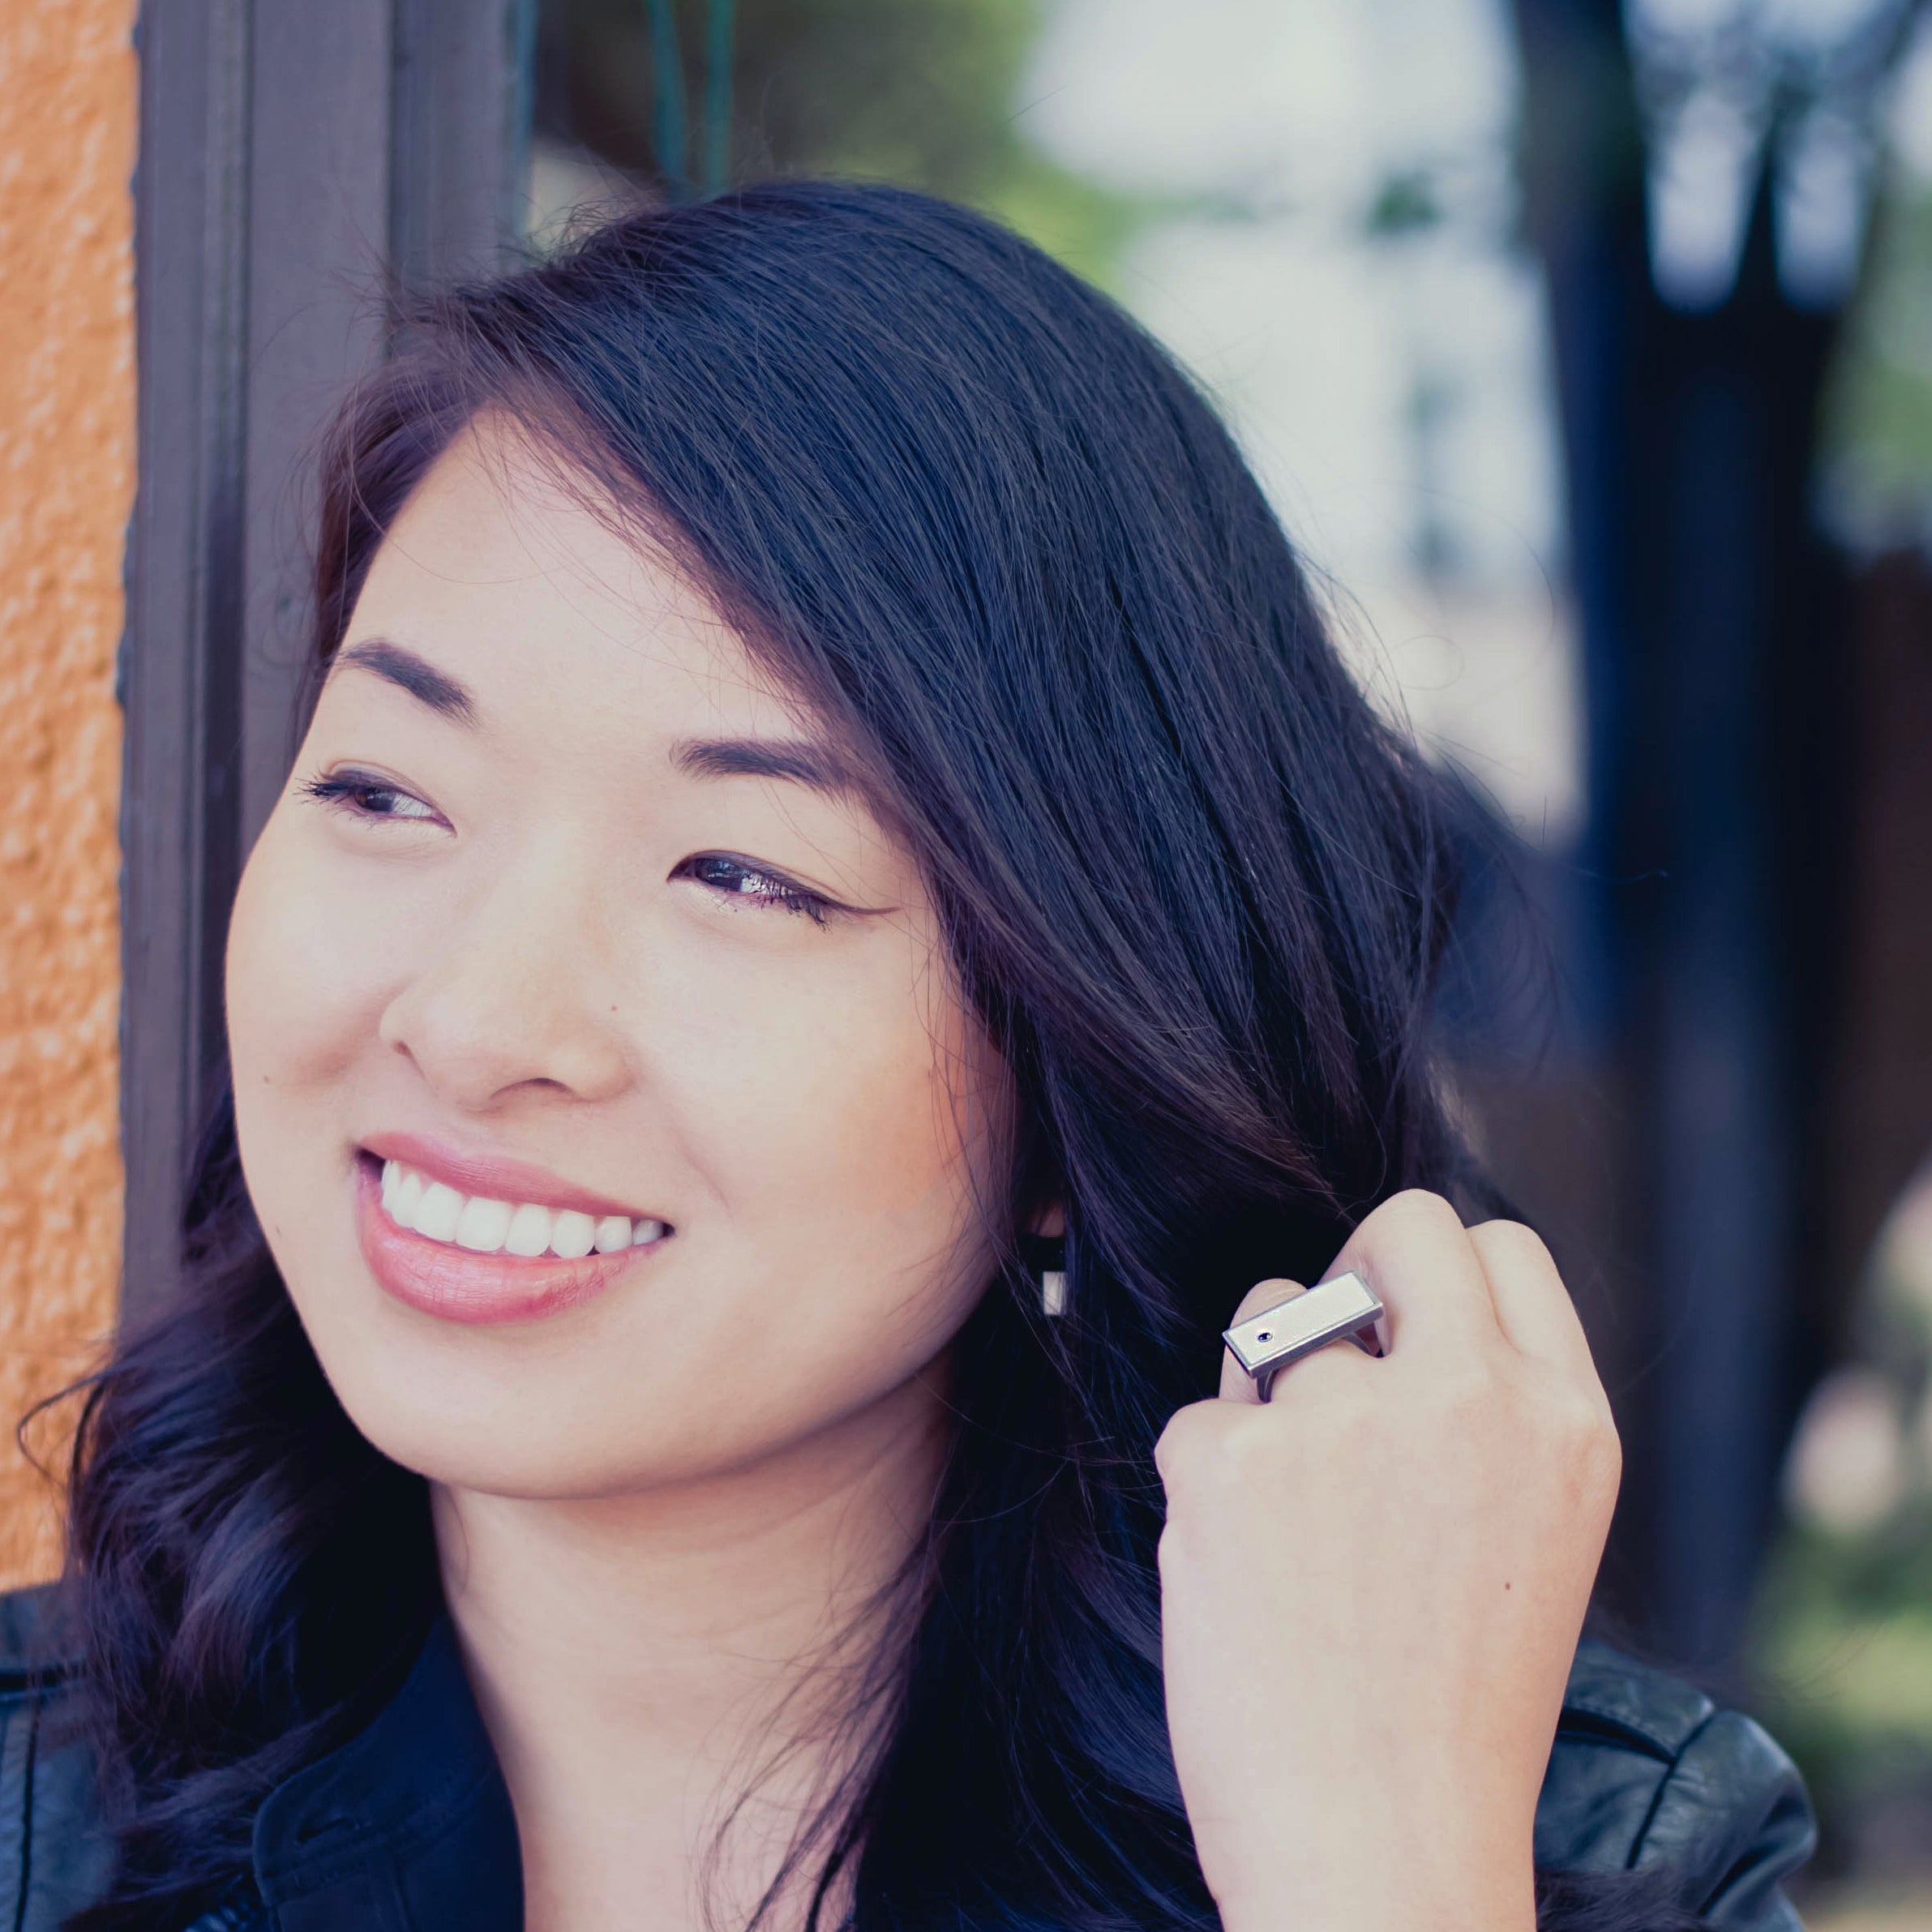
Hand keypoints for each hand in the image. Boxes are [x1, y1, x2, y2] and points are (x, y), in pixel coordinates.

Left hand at [1154, 1191, 1619, 1931]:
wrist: (1378, 1849)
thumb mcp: (1535, 1538)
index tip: (1407, 1320)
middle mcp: (1465, 1396)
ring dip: (1268, 1386)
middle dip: (1355, 1272)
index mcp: (1563, 1421)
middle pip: (1398, 1226)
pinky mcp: (1233, 1457)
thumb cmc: (1452, 1712)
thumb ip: (1487, 1410)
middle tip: (1331, 1352)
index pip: (1499, 1245)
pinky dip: (1207, 1482)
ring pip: (1272, 1317)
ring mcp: (1344, 1419)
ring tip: (1297, 1517)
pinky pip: (1200, 1417)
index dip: (1441, 1274)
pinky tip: (1246, 1575)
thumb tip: (1385, 1300)